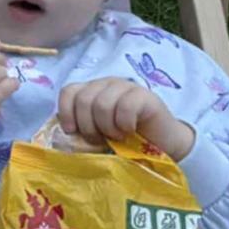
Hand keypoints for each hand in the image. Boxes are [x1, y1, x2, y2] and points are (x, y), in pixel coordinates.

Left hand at [58, 79, 194, 159]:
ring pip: (101, 103)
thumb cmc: (127, 141)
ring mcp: (125, 86)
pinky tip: (130, 131)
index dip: (66, 112)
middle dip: (88, 126)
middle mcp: (105, 84)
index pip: (69, 91)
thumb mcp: (100, 135)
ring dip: (107, 127)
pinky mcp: (144, 95)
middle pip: (83, 99)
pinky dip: (124, 124)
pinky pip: (125, 106)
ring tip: (116, 137)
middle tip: (101, 140)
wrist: (163, 144)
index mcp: (91, 91)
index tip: (72, 132)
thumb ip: (82, 131)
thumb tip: (65, 136)